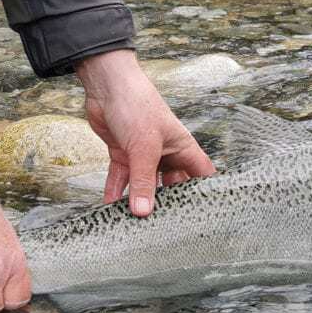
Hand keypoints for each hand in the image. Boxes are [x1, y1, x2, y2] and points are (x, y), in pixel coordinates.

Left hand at [75, 49, 215, 215]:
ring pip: (143, 184)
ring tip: (135, 223)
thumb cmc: (137, 105)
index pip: (201, 173)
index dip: (205, 192)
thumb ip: (143, 181)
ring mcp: (143, 154)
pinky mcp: (123, 153)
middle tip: (164, 226)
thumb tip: (143, 211)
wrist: (106, 86)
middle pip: (171, 185)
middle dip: (167, 203)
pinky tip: (109, 207)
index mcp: (182, 147)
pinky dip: (115, 191)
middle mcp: (165, 153)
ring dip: (137, 200)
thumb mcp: (143, 148)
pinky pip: (121, 178)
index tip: (205, 215)